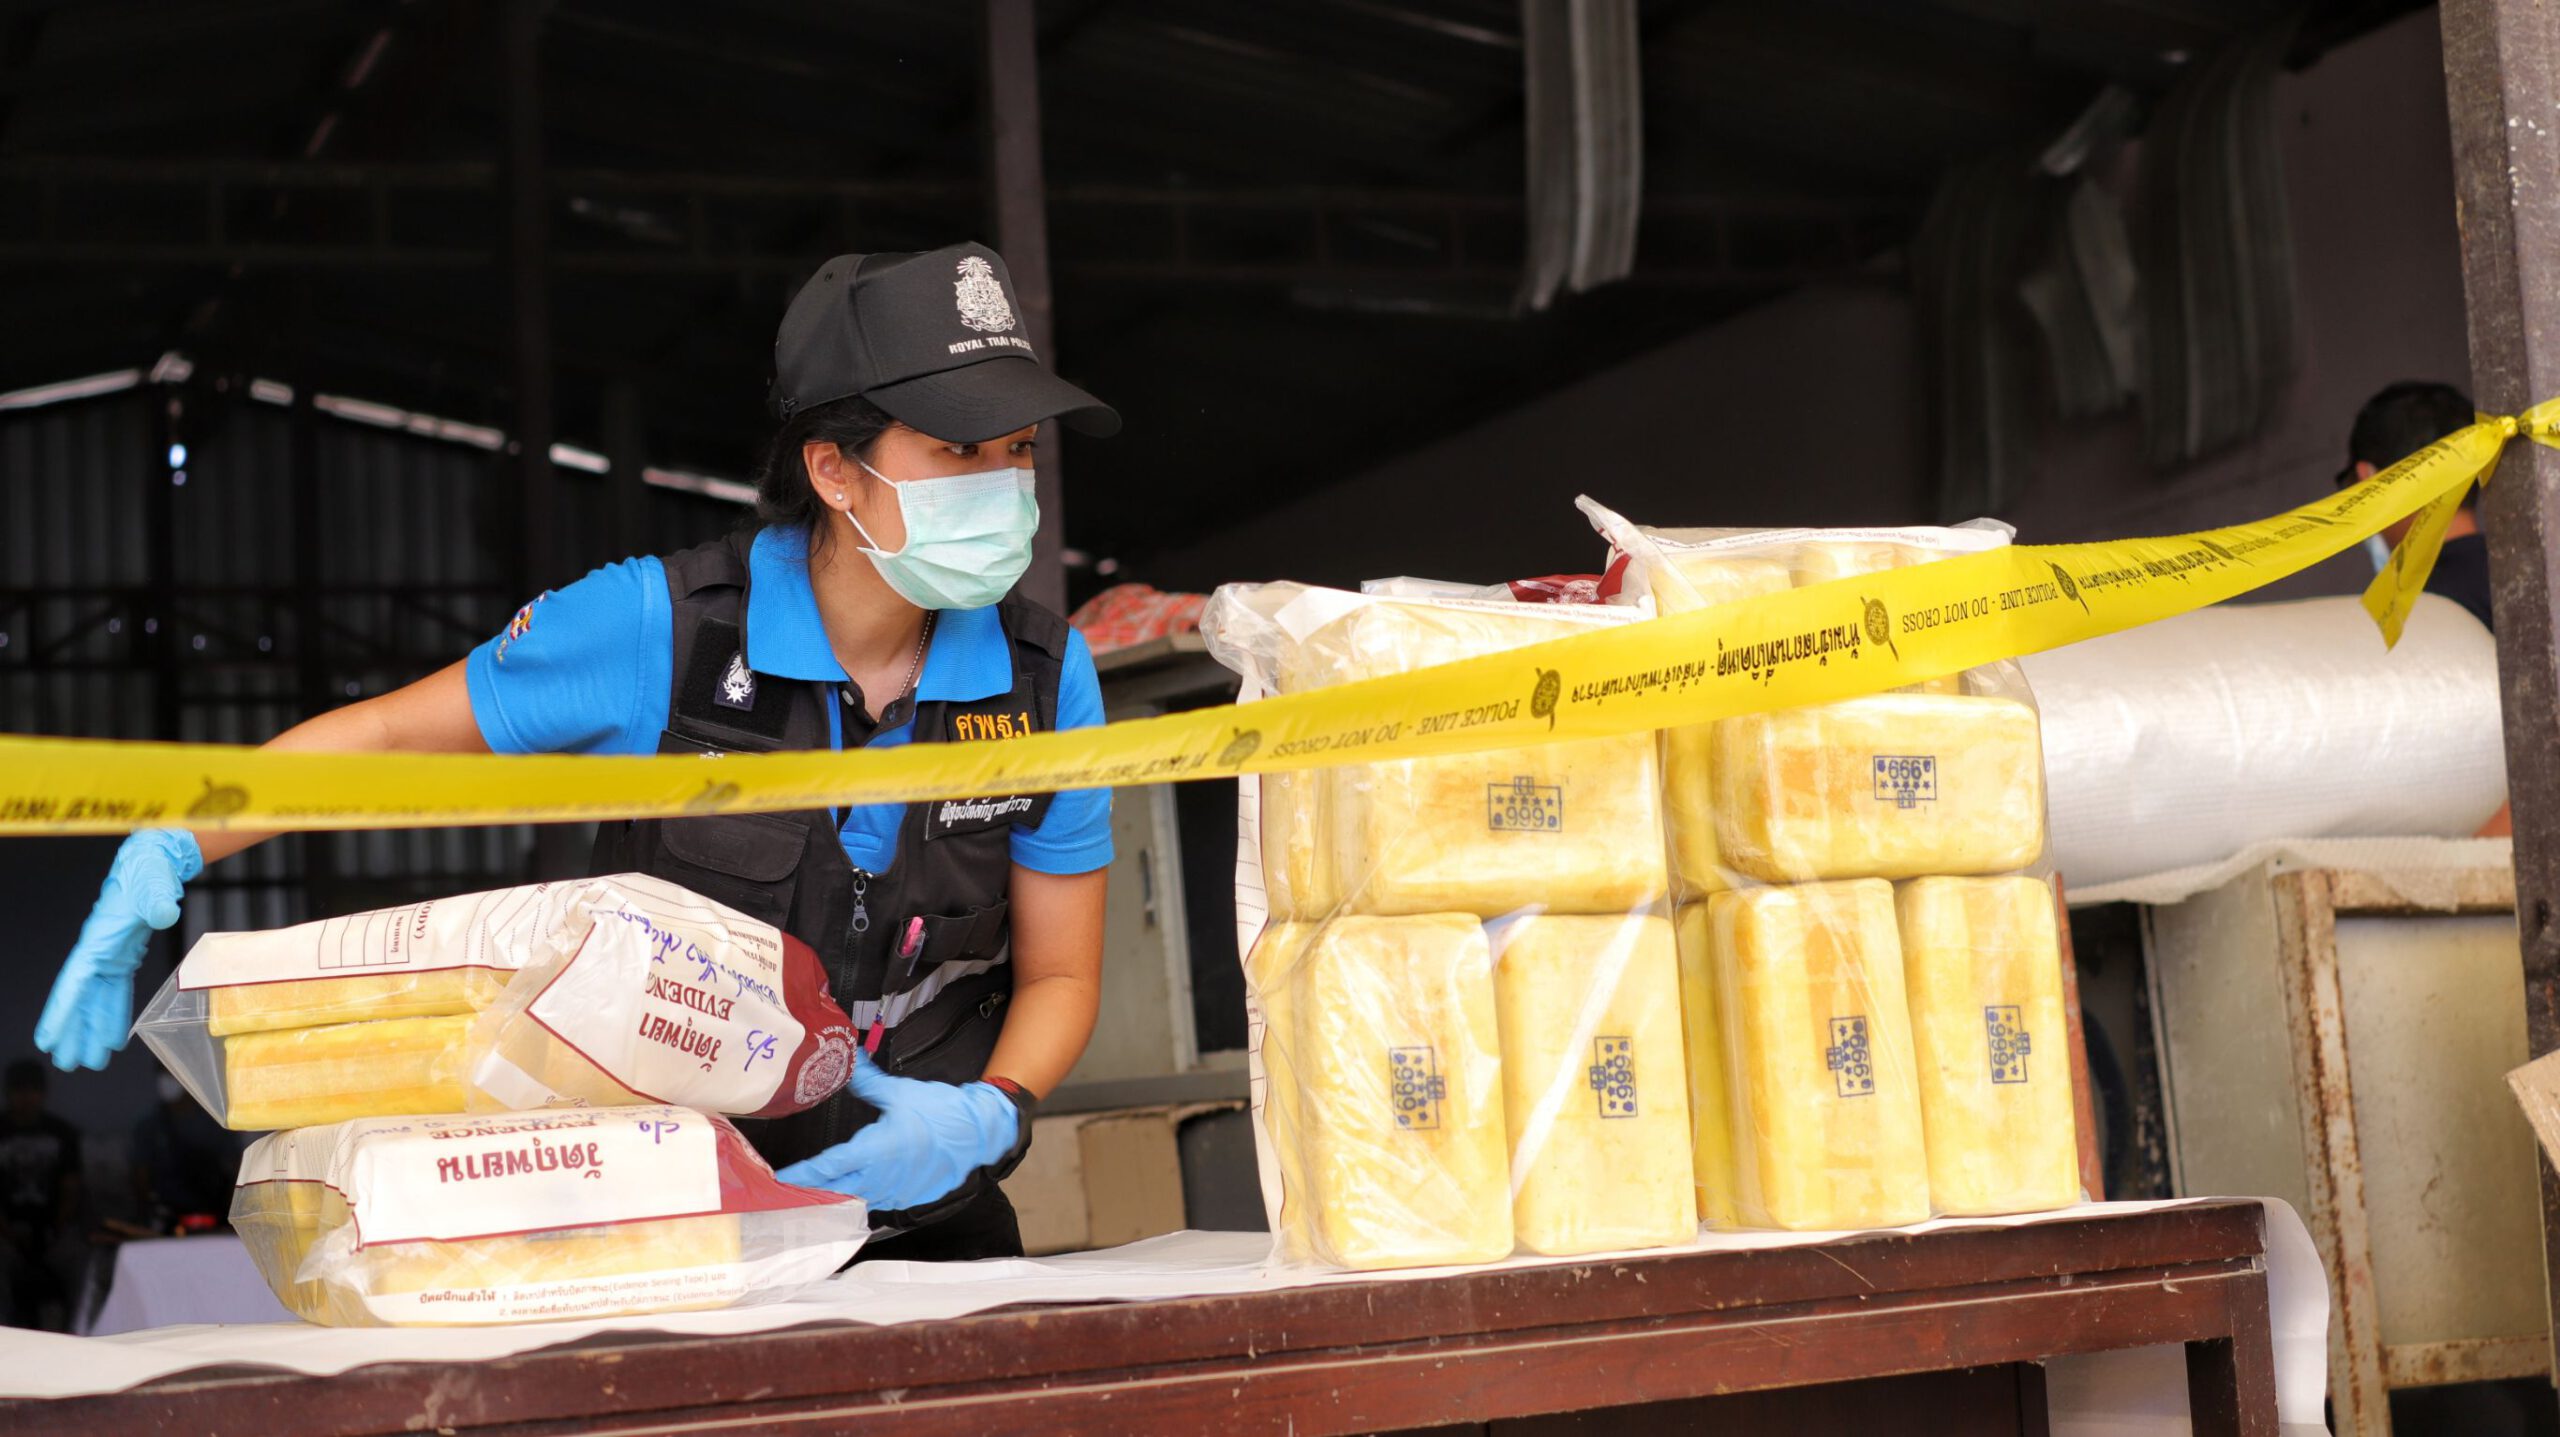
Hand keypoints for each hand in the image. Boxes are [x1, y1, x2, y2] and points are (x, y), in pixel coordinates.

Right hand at [35, 830, 202, 1071]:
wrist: (152, 863)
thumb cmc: (147, 873)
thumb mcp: (153, 885)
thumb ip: (156, 901)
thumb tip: (165, 914)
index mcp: (97, 941)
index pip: (73, 983)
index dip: (60, 1012)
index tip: (46, 1039)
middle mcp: (97, 953)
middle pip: (80, 999)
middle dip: (72, 1032)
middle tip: (66, 1063)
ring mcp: (108, 956)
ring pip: (95, 1001)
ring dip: (92, 1030)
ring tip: (89, 1061)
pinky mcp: (122, 957)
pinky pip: (115, 992)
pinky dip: (113, 1015)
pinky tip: (114, 1038)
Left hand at [775, 1057, 1020, 1213]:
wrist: (979, 1133)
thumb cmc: (942, 1113)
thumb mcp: (901, 1093)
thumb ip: (869, 1082)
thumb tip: (850, 1062)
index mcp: (873, 1151)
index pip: (826, 1168)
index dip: (800, 1174)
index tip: (779, 1178)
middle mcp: (880, 1178)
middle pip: (834, 1190)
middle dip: (811, 1188)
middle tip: (789, 1187)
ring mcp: (895, 1192)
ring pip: (855, 1198)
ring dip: (835, 1194)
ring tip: (815, 1190)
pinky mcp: (908, 1198)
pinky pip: (876, 1201)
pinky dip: (860, 1196)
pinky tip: (854, 1189)